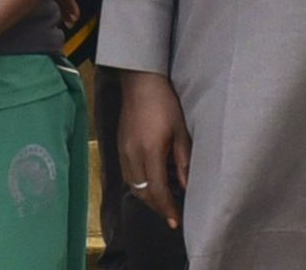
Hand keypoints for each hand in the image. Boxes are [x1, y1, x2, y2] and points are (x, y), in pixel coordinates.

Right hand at [117, 71, 190, 232]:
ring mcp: (123, 152)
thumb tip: (186, 186)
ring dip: (148, 198)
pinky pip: (128, 175)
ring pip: (133, 186)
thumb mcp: (180, 131)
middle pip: (143, 193)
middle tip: (172, 214)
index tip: (176, 222)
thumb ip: (183, 161)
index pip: (158, 191)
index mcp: (150, 153)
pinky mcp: (119, 147)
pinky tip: (151, 182)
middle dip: (158, 207)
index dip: (167, 209)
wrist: (141, 83)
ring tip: (164, 201)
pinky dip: (140, 185)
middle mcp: (133, 157)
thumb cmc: (165, 103)